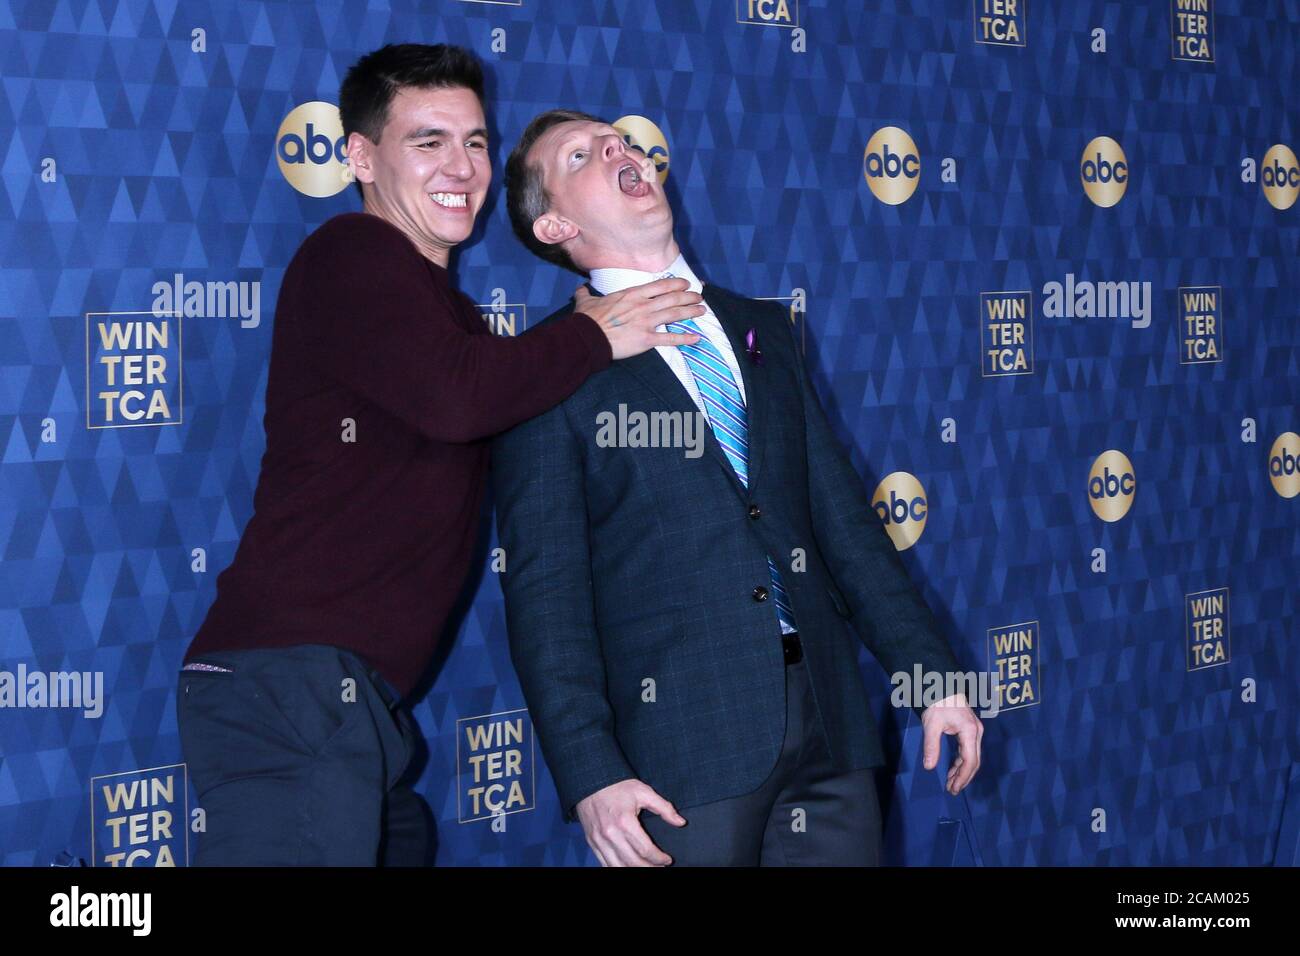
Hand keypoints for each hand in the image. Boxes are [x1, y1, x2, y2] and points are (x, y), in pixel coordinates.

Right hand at [573, 278, 704, 359]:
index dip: (675, 284)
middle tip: (699, 296)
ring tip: (702, 310)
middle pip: (672, 298)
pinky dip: (685, 338)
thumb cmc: (587, 319)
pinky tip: (696, 338)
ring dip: (691, 311)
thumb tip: (579, 289)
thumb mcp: (586, 302)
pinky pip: (670, 339)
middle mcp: (643, 305)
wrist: (587, 337)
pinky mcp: (646, 340)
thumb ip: (585, 294)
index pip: (660, 286)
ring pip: (675, 314)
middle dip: (688, 296)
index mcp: (632, 294)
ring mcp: (646, 322)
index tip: (685, 283)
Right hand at [574, 778, 685, 865]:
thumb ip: (664, 808)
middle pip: (633, 862)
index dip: (659, 858)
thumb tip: (681, 822)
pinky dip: (617, 868)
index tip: (667, 860)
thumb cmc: (618, 786)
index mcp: (625, 822)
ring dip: (633, 871)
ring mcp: (599, 840)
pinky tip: (627, 867)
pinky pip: (604, 863)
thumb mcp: (644, 792)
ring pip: (617, 866)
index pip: (645, 850)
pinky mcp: (592, 842)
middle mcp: (610, 834)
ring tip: (646, 868)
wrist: (591, 780)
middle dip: (649, 868)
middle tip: (660, 867)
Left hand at [921, 693, 982, 794]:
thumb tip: (928, 766)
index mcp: (969, 731)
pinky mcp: (969, 730)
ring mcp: (974, 731)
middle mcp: (976, 732)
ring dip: (962, 771)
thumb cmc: (937, 702)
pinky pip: (968, 750)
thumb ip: (931, 746)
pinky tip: (952, 770)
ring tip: (951, 784)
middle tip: (952, 790)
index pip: (970, 760)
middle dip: (963, 777)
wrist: (942, 685)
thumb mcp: (931, 724)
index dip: (963, 777)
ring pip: (971, 757)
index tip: (953, 788)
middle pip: (974, 761)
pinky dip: (961, 762)